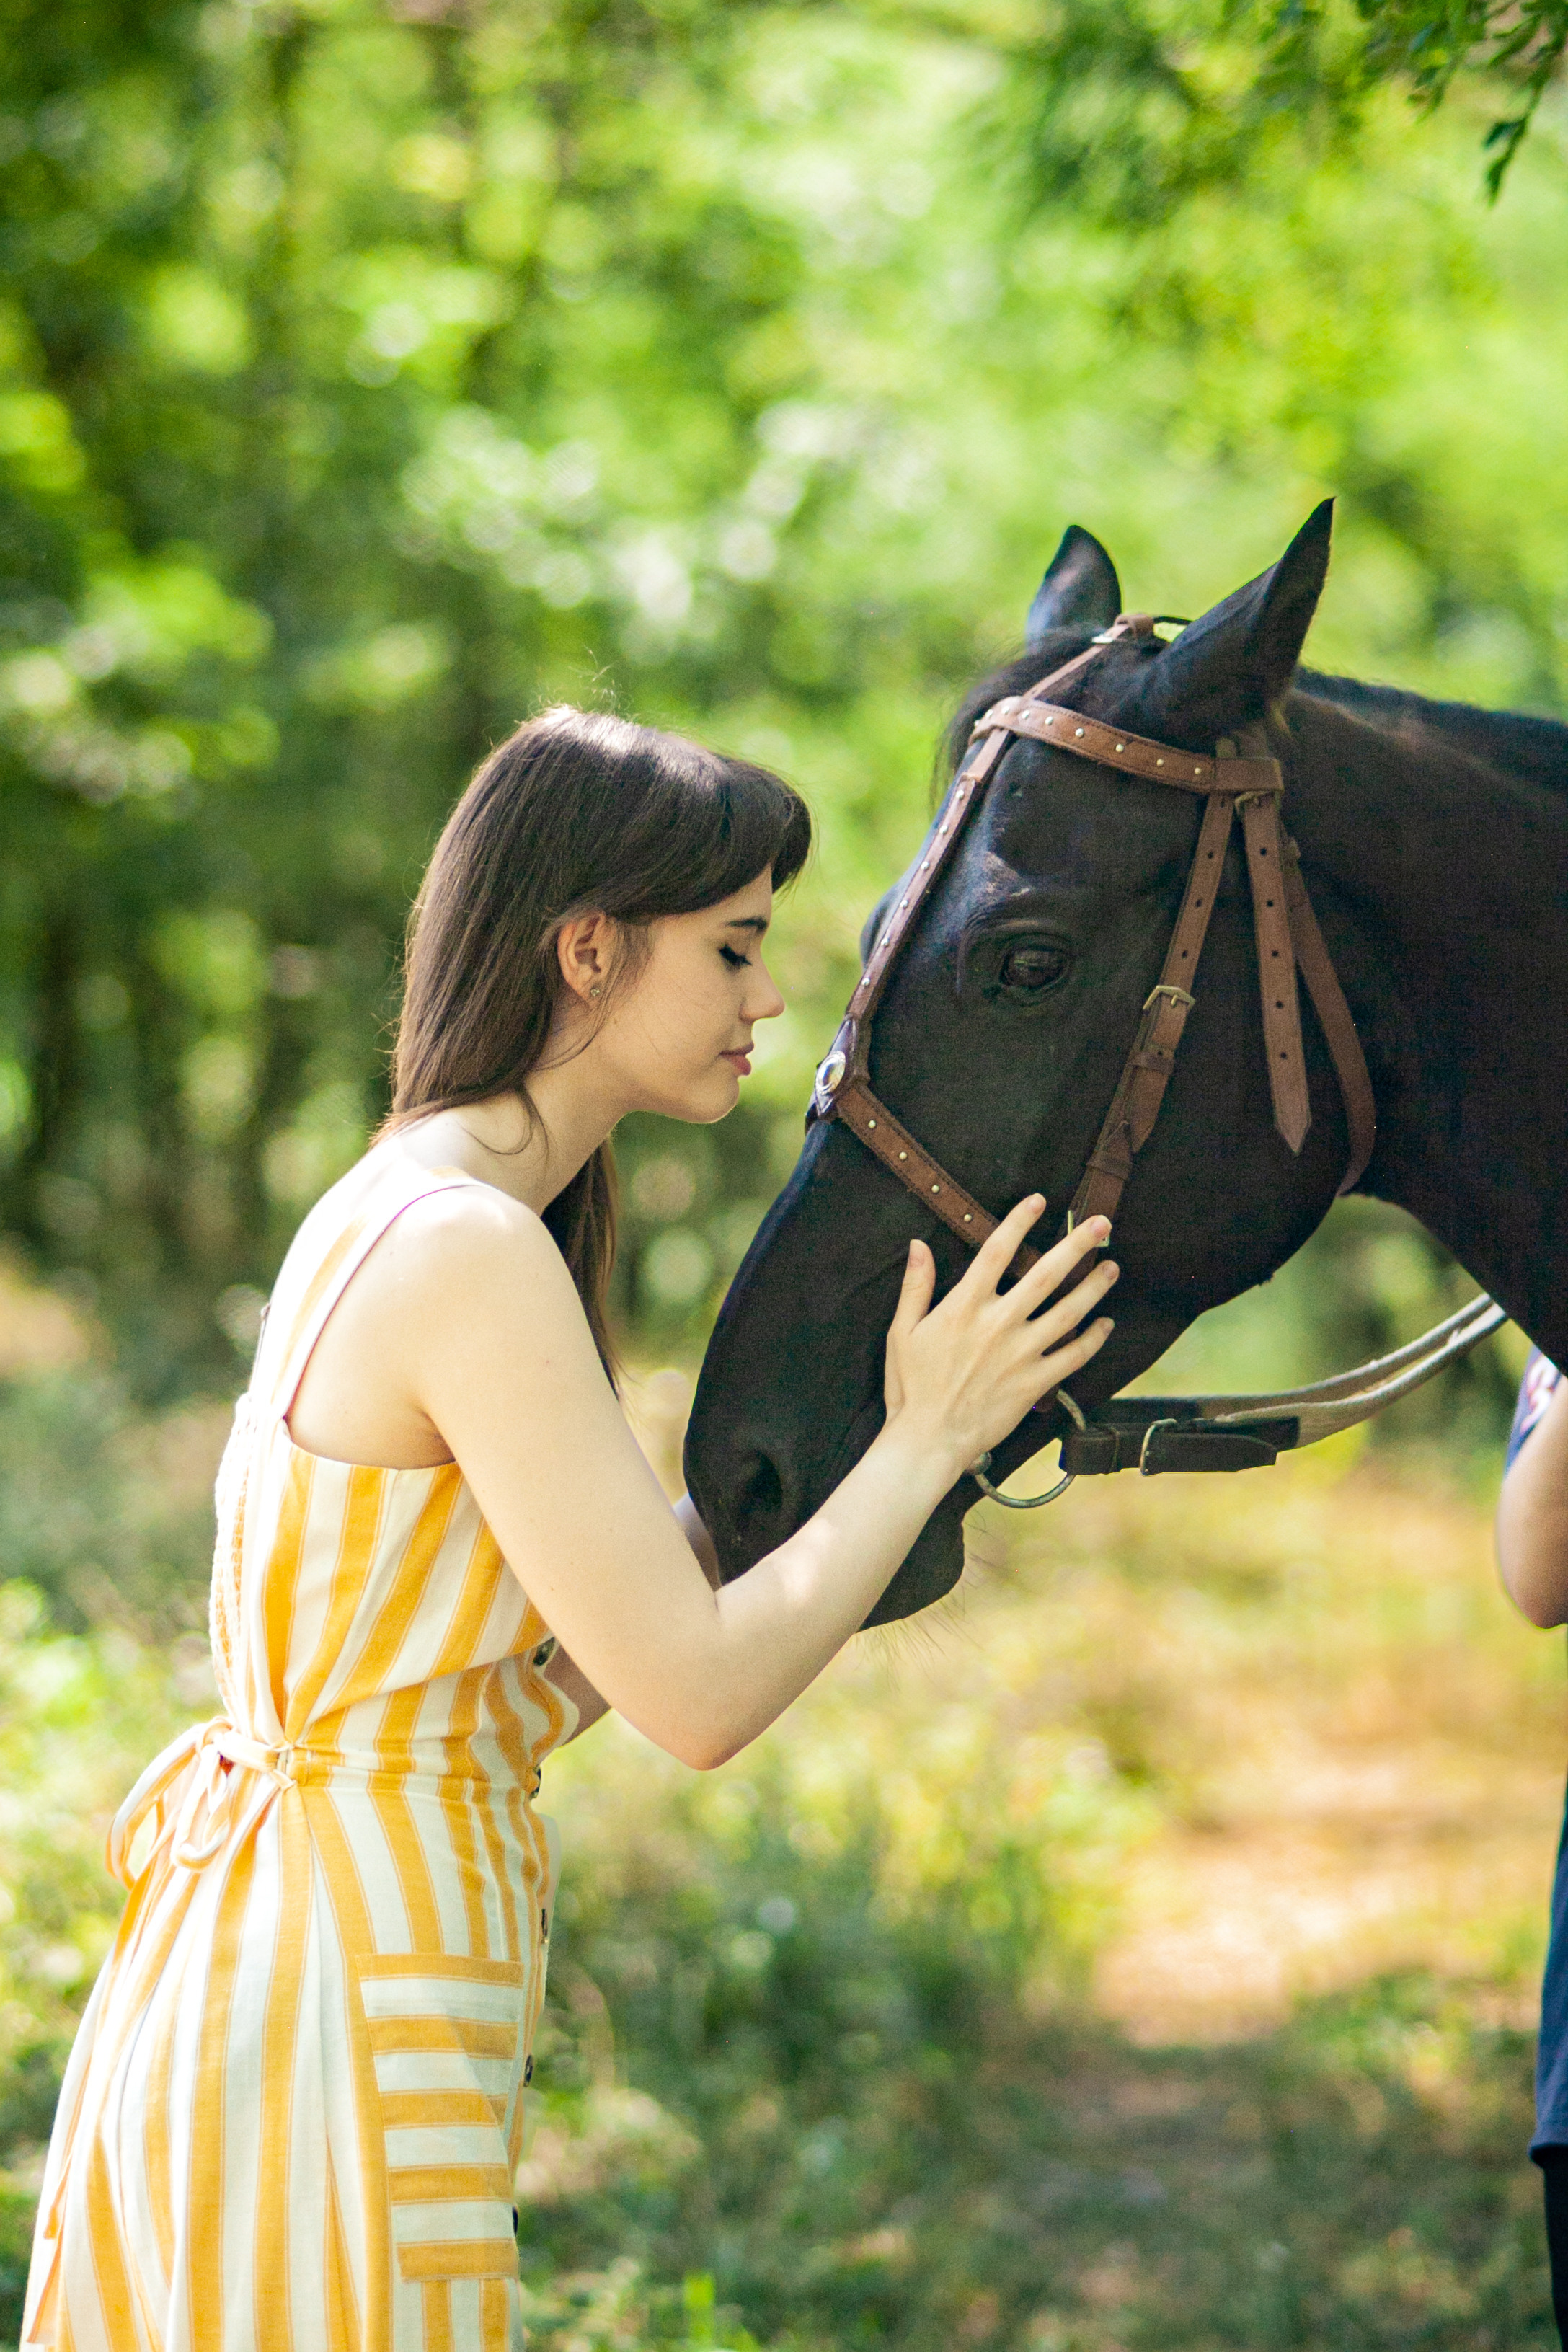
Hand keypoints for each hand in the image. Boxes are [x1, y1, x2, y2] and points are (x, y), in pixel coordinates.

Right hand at [881, 1198, 1116, 1482]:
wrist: (928, 1440)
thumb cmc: (911, 1387)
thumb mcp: (901, 1332)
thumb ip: (916, 1286)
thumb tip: (918, 1246)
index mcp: (964, 1306)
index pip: (997, 1251)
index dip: (1020, 1221)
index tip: (1039, 1201)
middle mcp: (998, 1324)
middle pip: (1046, 1274)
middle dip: (1076, 1244)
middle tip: (1101, 1223)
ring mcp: (1021, 1353)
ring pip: (1069, 1312)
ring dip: (1094, 1286)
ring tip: (1113, 1266)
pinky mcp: (1035, 1382)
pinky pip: (1073, 1356)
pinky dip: (1093, 1339)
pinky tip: (1106, 1324)